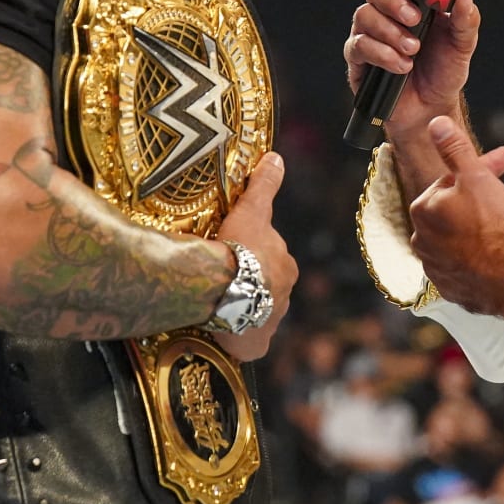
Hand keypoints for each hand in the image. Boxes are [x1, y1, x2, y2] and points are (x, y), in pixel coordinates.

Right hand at [214, 152, 296, 361]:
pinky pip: (247, 342)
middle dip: (249, 286)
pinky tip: (222, 332)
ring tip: (217, 305)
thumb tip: (276, 157)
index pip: (271, 261)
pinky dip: (237, 339)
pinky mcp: (255, 345)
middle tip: (222, 281)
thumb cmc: (239, 247)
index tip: (233, 256)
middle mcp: (284, 297)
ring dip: (241, 310)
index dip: (253, 258)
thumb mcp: (252, 209)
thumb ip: (265, 185)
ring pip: (255, 314)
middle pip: (265, 289)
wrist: (224, 287)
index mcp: (286, 267)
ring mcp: (270, 323)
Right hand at [344, 0, 481, 137]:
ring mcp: (369, 34)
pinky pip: (359, 45)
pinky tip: (400, 65)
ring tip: (412, 50)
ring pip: (365, 16)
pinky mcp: (359, 59)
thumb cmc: (444, 71)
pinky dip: (382, 53)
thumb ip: (465, 20)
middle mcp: (386, 12)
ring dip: (391, 32)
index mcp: (411, 0)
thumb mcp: (463, 45)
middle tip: (416, 19)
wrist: (432, 109)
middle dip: (395, 1)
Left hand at [409, 117, 503, 323]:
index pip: (447, 183)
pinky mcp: (451, 288)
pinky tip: (495, 255)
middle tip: (503, 204)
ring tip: (501, 230)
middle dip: (475, 203)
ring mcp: (434, 267)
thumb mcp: (475, 175)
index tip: (496, 176)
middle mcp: (421, 240)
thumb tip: (436, 125)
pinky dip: (476, 259)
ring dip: (475, 231)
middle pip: (451, 212)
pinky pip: (462, 267)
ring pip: (456, 240)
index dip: (474, 177)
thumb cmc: (493, 225)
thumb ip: (454, 148)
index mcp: (422, 209)